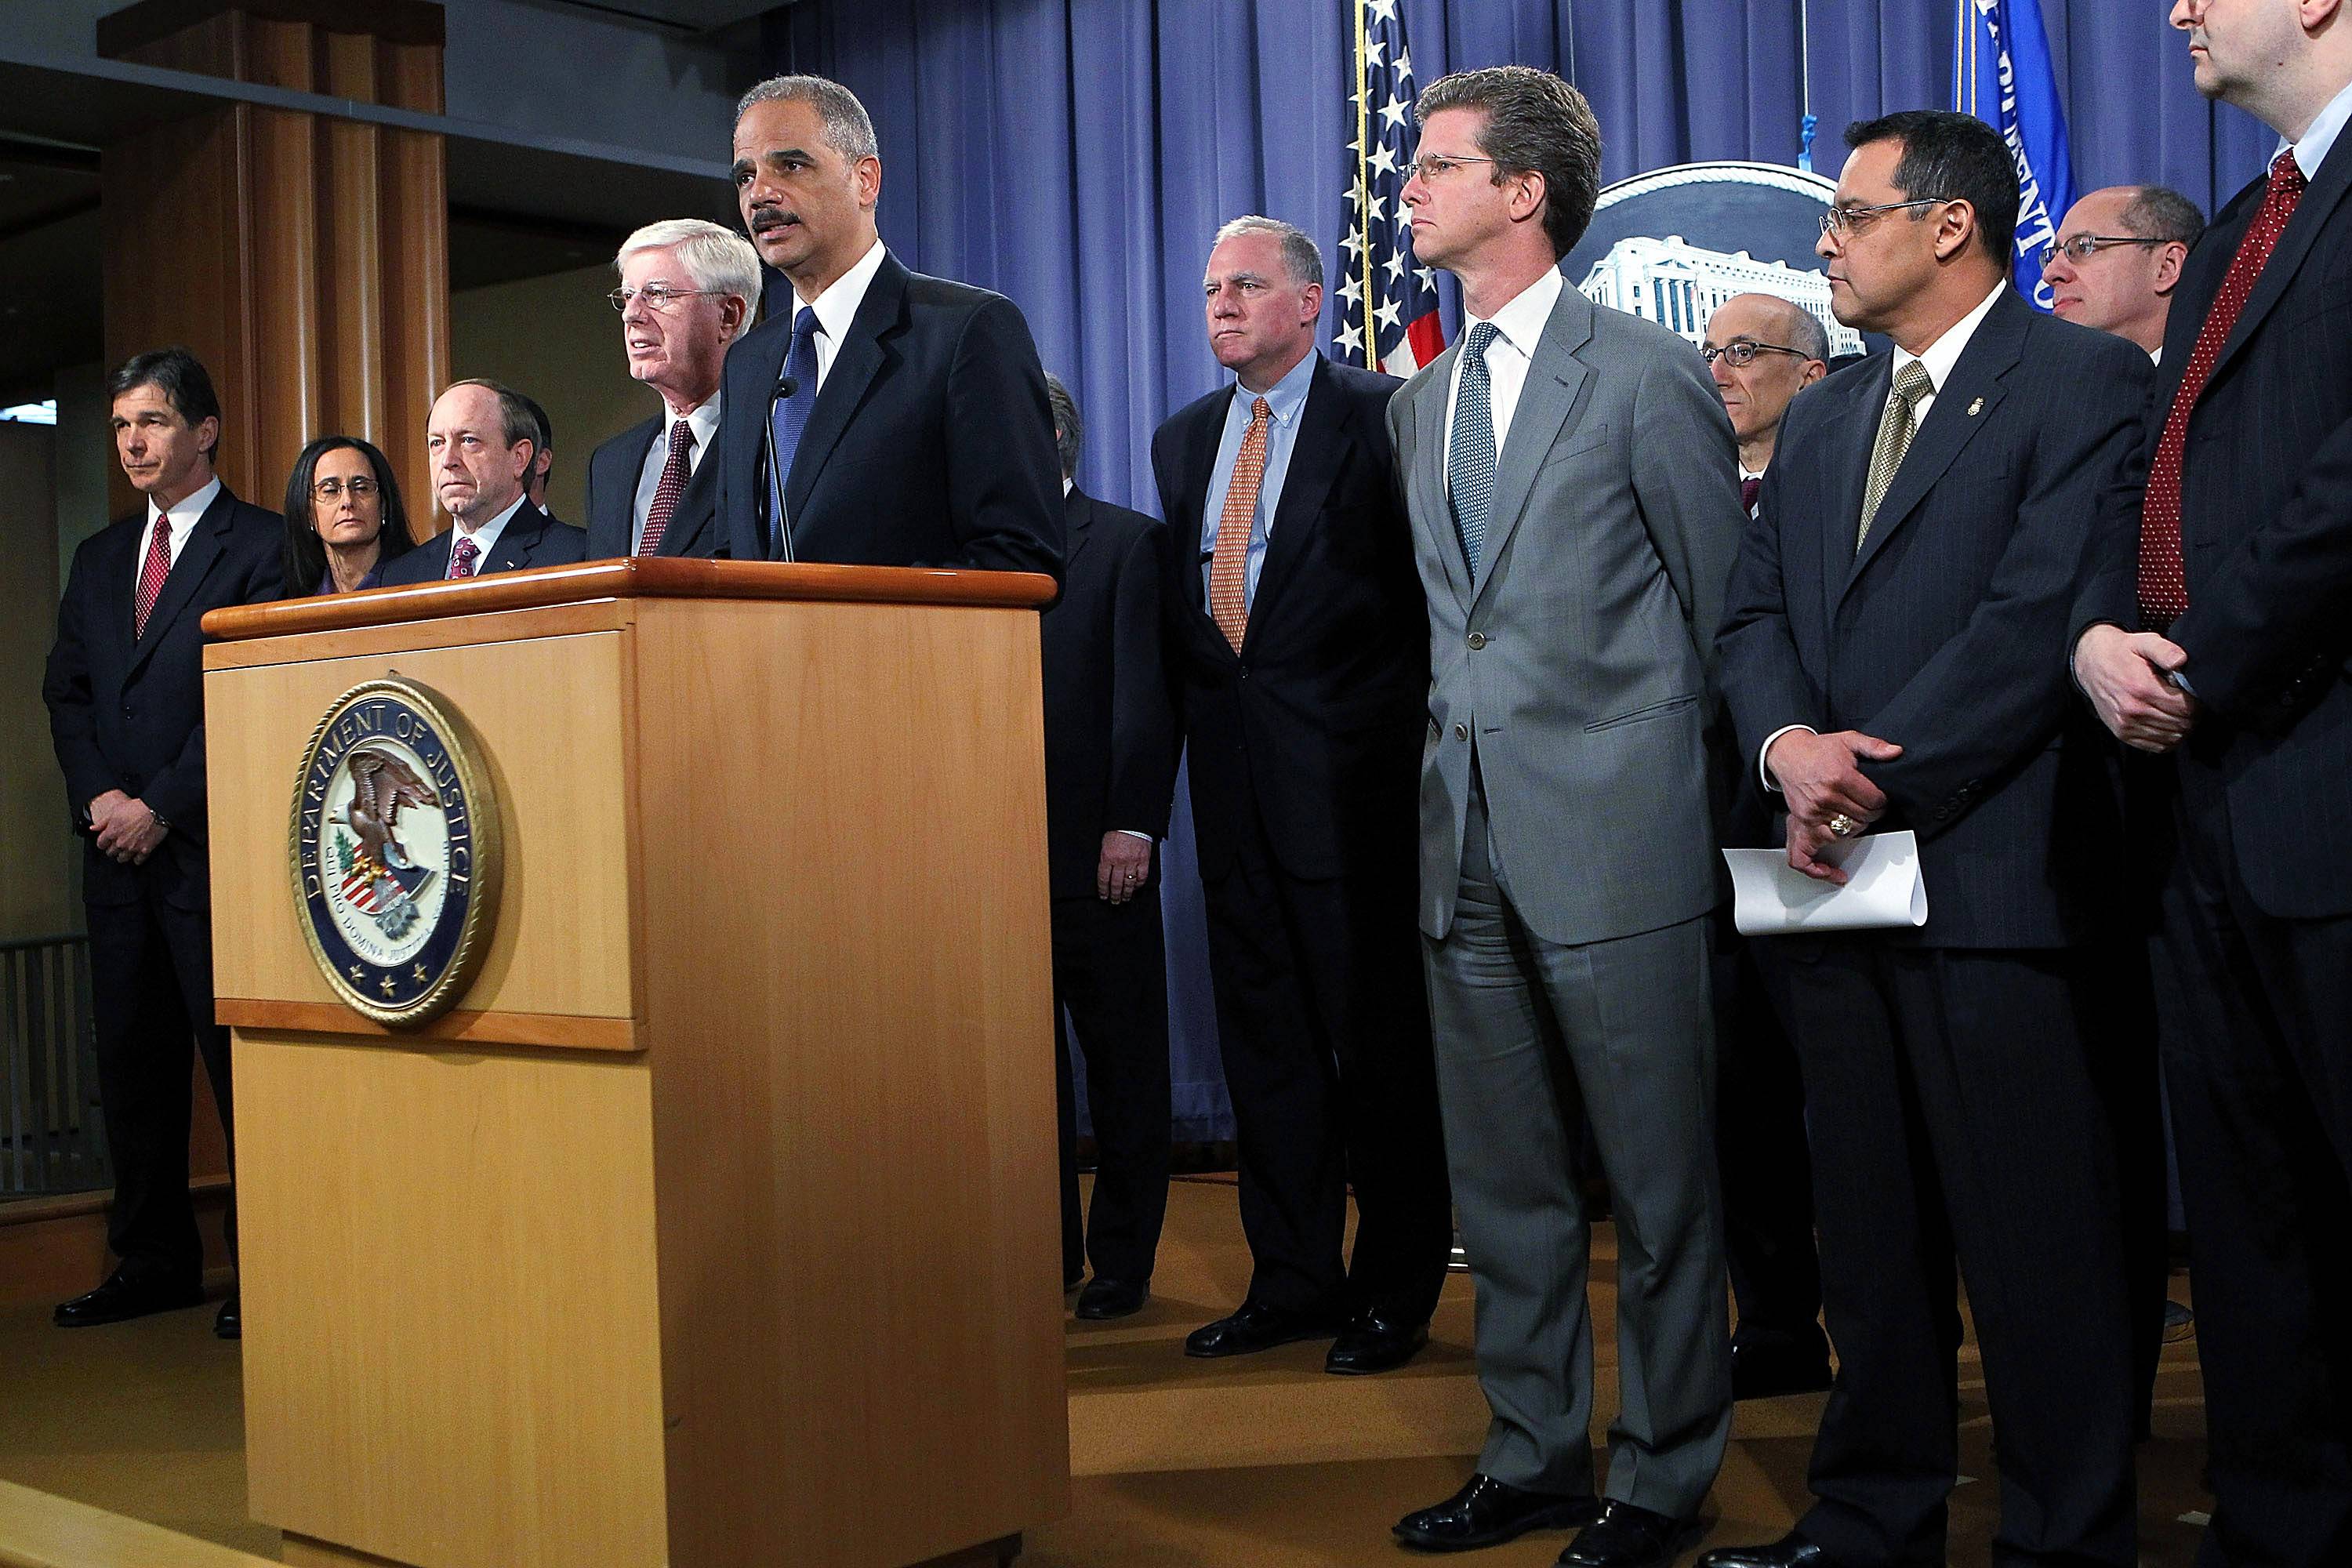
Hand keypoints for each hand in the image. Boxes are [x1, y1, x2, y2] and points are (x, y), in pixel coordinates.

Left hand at [92, 793, 166, 863]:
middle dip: (112, 849)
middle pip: (111, 853)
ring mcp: (132, 848)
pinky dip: (137, 859)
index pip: (101, 844)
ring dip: (123, 855)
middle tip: (116, 845)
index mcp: (111, 832)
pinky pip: (138, 861)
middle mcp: (120, 843)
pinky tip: (137, 855)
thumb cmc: (136, 808)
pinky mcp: (145, 850)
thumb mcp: (115, 811)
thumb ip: (103, 822)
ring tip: (125, 851)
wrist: (156, 811)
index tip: (106, 841)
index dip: (103, 842)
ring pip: (122, 858)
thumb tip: (92, 828)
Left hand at [1097, 833, 1152, 903]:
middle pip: (1116, 884)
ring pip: (1129, 883)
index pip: (1103, 879)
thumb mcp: (1104, 843)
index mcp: (1107, 857)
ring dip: (1126, 893)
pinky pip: (1142, 877)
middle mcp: (1120, 861)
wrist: (1132, 820)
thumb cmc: (1117, 829)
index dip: (1103, 890)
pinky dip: (1139, 884)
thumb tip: (1104, 873)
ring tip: (1124, 899)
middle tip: (1114, 901)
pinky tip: (1136, 887)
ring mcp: (1133, 861)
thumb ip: (1104, 858)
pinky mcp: (1144, 860)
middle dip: (1114, 895)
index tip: (1103, 896)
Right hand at [1766, 728, 1904, 885]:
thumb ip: (1874, 746)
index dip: (1882, 801)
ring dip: (1854, 828)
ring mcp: (1812, 815)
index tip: (1879, 799)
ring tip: (1854, 818)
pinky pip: (1807, 853)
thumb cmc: (1818, 750)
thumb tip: (1895, 752)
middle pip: (1863, 820)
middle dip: (1871, 814)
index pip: (1874, 802)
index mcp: (1839, 778)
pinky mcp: (1802, 824)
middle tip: (1869, 807)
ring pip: (1845, 835)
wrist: (1789, 754)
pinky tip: (1830, 872)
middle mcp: (1825, 799)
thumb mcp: (1849, 740)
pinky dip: (1818, 866)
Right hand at [2073, 623, 2195, 752]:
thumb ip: (2164, 649)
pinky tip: (2168, 724)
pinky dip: (2168, 739)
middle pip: (2180, 724)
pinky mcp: (2123, 733)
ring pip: (2172, 737)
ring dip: (2182, 728)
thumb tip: (2181, 660)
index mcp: (2142, 687)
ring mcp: (2126, 724)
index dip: (2197, 703)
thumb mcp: (2143, 642)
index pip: (2185, 707)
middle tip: (2191, 705)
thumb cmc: (2121, 653)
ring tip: (2180, 714)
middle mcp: (2133, 710)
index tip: (2195, 695)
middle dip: (2192, 716)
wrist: (2091, 665)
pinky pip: (2157, 746)